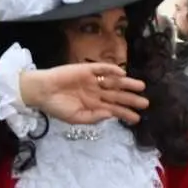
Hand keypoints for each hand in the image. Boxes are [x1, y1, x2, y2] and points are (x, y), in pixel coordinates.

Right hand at [19, 63, 148, 124]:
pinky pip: (101, 69)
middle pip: (117, 95)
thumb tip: (110, 115)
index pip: (113, 109)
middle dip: (131, 99)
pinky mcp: (86, 69)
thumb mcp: (75, 118)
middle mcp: (95, 92)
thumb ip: (93, 117)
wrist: (41, 92)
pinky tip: (122, 74)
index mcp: (93, 105)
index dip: (125, 113)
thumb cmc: (56, 107)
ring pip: (113, 82)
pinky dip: (112, 70)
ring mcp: (92, 80)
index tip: (137, 118)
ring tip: (141, 87)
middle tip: (145, 103)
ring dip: (126, 84)